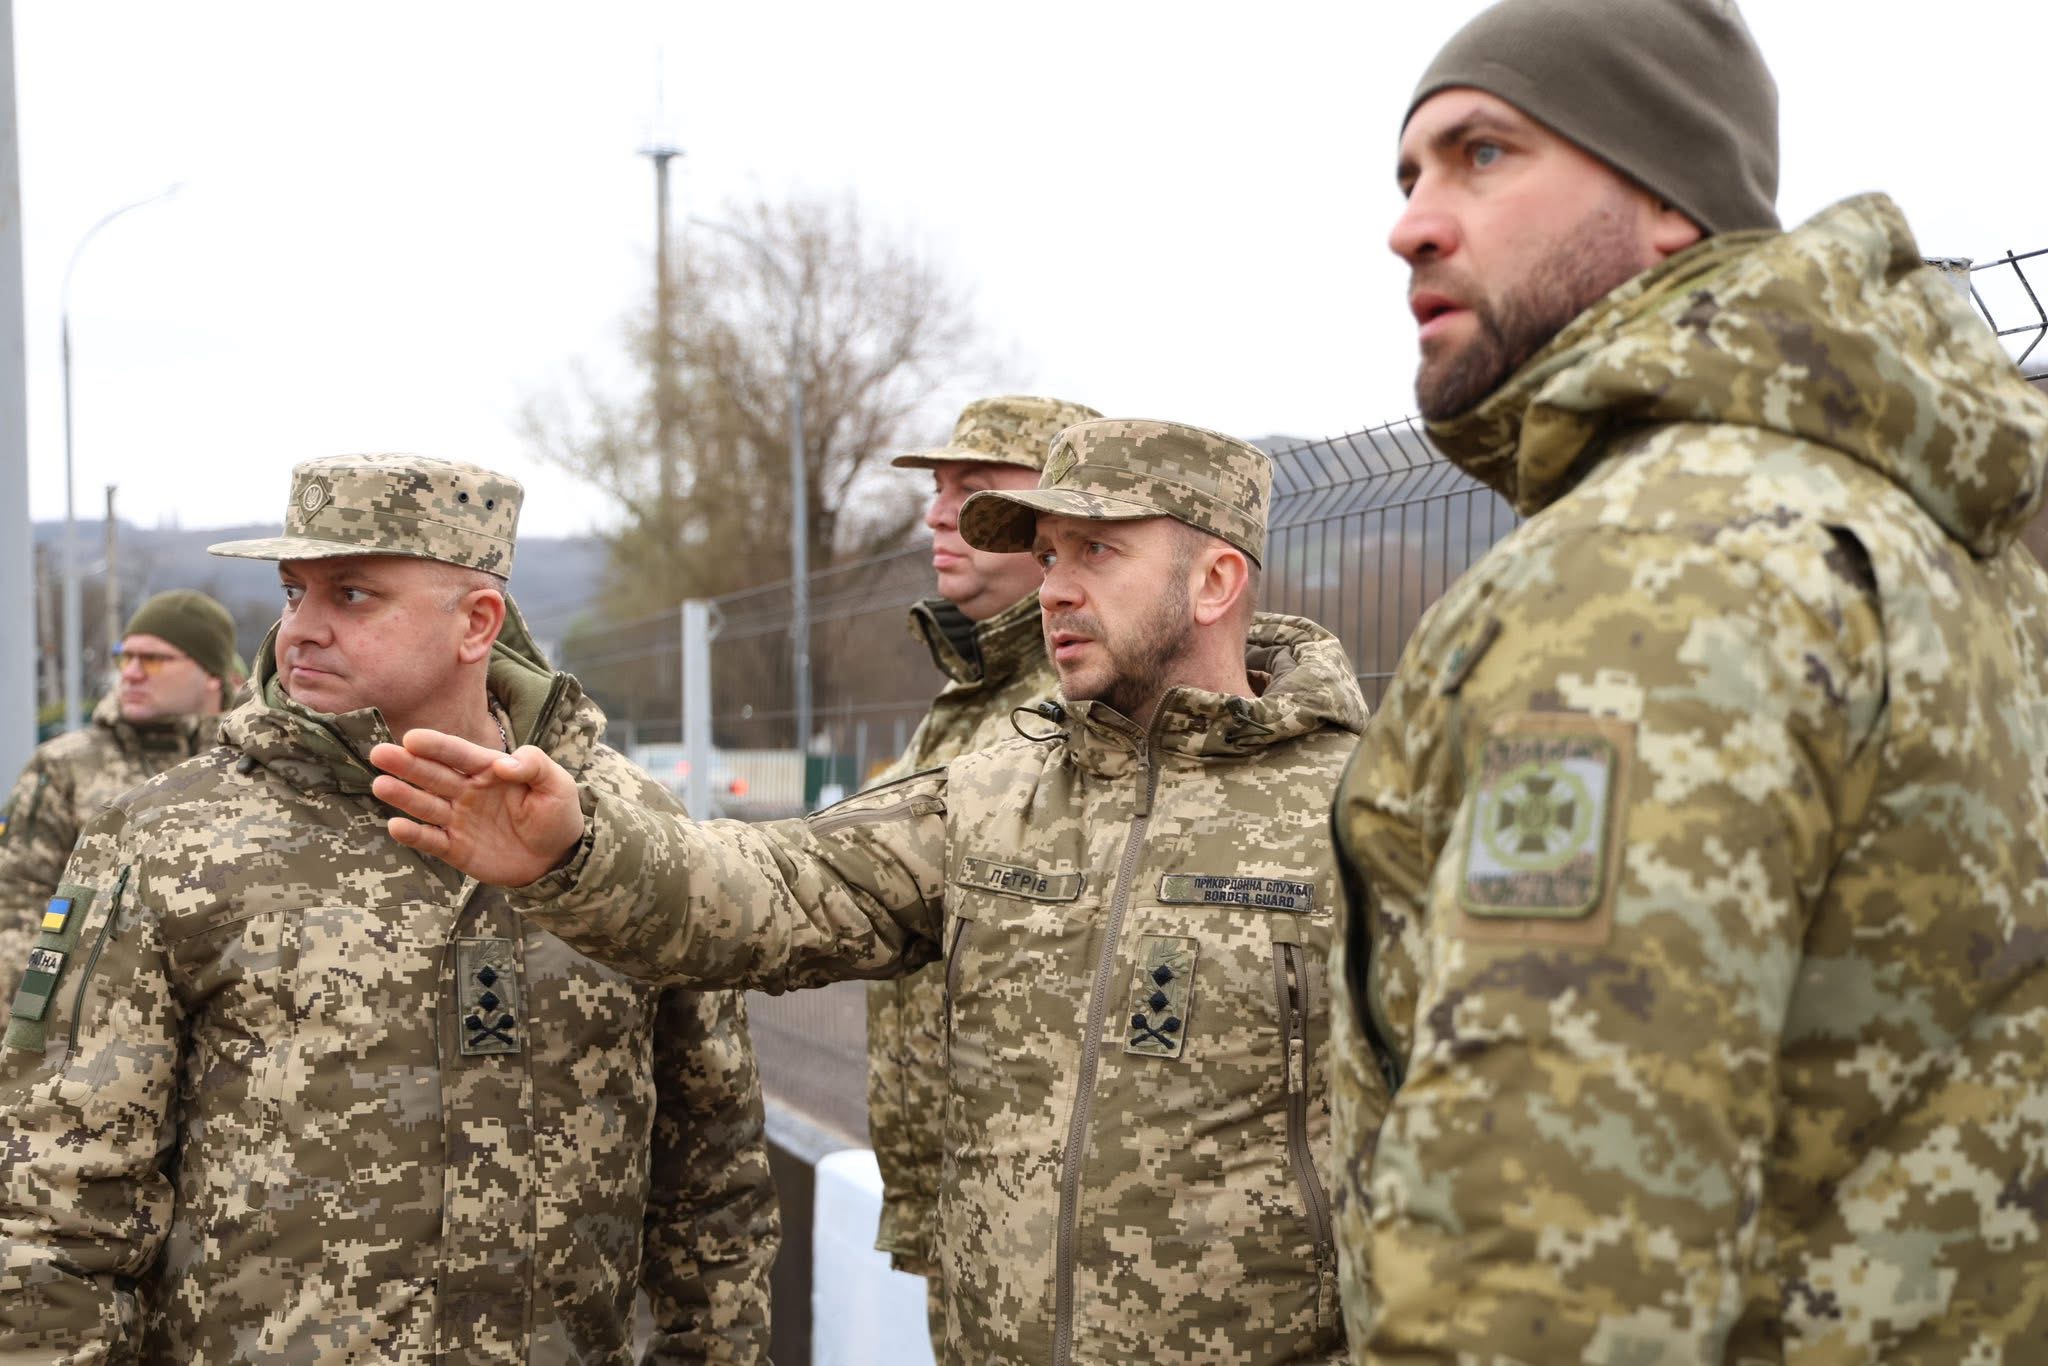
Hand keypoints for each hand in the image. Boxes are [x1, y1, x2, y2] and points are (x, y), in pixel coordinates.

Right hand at [370, 730, 584, 885]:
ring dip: (403, 795)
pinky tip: (396, 826)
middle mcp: (467, 791)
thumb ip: (533, 765)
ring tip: (381, 785)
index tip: (412, 738)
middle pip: (433, 775)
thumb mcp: (556, 783)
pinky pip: (431, 840)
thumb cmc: (556, 813)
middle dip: (407, 764)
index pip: (459, 754)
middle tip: (380, 753)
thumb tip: (502, 763)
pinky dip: (413, 835)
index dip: (436, 746)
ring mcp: (458, 819)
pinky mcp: (455, 848)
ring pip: (426, 805)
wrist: (558, 858)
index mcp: (489, 770)